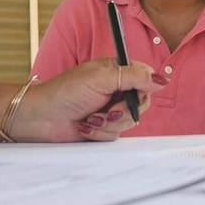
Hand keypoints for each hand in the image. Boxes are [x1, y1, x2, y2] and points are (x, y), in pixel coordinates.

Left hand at [14, 58, 168, 141]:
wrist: (43, 118)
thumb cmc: (65, 92)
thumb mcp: (101, 78)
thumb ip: (133, 77)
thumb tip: (161, 79)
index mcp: (116, 71)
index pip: (145, 77)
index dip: (144, 88)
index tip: (136, 95)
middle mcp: (115, 89)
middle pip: (142, 103)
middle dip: (124, 111)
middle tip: (108, 111)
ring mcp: (110, 109)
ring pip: (129, 122)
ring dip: (108, 123)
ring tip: (90, 117)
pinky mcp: (103, 127)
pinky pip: (116, 134)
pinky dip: (100, 132)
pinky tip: (84, 125)